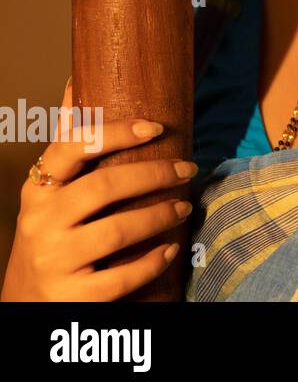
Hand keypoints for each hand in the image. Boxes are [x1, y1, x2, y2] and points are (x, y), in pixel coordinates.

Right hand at [0, 80, 195, 301]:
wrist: (25, 301)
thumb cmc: (51, 232)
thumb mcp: (50, 189)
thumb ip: (68, 141)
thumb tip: (75, 79)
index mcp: (38, 190)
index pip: (72, 148)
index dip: (115, 132)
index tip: (157, 125)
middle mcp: (40, 223)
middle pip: (103, 187)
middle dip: (154, 174)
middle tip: (189, 168)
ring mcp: (54, 262)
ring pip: (117, 231)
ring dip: (160, 215)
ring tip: (184, 206)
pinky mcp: (71, 297)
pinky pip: (120, 279)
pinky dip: (151, 262)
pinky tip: (170, 249)